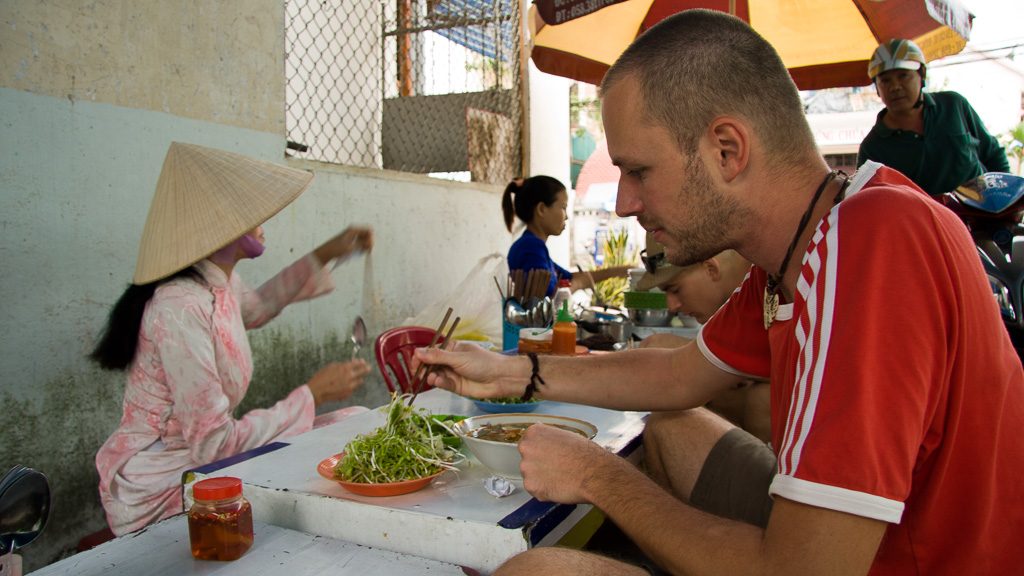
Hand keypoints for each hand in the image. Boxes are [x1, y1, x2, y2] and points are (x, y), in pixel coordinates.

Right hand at [306, 359, 369, 405]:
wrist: (317, 392)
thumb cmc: (321, 378)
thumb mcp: (331, 366)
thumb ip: (342, 364)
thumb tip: (350, 363)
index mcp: (345, 368)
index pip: (359, 363)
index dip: (362, 362)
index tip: (363, 362)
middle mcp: (350, 377)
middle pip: (364, 371)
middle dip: (366, 369)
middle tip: (368, 368)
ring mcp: (350, 386)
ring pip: (360, 381)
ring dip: (358, 379)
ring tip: (354, 378)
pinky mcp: (348, 394)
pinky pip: (353, 389)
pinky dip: (351, 387)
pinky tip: (344, 386)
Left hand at [314, 226, 373, 264]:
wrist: (326, 252)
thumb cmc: (336, 249)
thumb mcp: (351, 247)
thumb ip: (362, 244)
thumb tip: (371, 243)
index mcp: (353, 229)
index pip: (369, 230)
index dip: (371, 238)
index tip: (369, 247)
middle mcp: (354, 231)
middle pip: (368, 235)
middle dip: (368, 243)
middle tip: (365, 252)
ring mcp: (352, 235)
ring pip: (365, 240)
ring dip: (365, 247)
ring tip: (359, 253)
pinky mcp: (351, 241)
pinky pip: (361, 243)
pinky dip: (361, 248)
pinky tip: (357, 253)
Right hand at [414, 342, 530, 398]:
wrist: (500, 379)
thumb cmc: (483, 363)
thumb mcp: (458, 357)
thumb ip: (437, 356)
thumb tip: (417, 351)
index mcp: (451, 348)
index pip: (431, 351)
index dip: (421, 356)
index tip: (414, 362)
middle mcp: (450, 360)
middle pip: (430, 364)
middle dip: (423, 369)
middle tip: (418, 373)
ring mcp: (452, 373)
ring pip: (434, 375)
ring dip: (430, 377)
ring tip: (431, 378)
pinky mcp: (455, 386)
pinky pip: (442, 384)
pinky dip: (439, 383)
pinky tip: (438, 382)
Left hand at [518, 423, 616, 503]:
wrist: (593, 473)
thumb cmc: (585, 454)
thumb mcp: (565, 435)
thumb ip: (549, 439)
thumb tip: (545, 443)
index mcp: (534, 433)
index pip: (529, 442)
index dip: (540, 451)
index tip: (548, 456)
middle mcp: (526, 448)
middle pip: (527, 459)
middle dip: (539, 465)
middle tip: (556, 468)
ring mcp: (526, 468)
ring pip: (531, 475)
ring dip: (541, 478)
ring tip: (560, 478)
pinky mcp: (531, 486)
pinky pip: (535, 490)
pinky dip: (545, 491)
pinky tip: (558, 486)